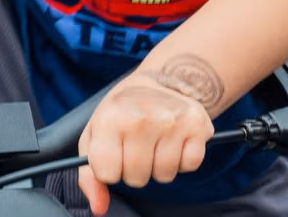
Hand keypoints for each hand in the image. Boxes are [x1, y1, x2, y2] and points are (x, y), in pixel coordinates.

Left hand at [77, 72, 215, 214]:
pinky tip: (174, 141)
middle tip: (136, 146)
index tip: (114, 154)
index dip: (109, 170)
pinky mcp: (198, 125)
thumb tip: (98, 207)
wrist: (158, 82)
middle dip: (135, 170)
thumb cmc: (121, 113)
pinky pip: (189, 166)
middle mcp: (142, 119)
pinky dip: (182, 160)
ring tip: (155, 142)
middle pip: (136, 179)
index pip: (107, 174)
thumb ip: (89, 174)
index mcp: (110, 119)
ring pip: (164, 176)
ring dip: (159, 166)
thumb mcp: (94, 135)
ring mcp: (172, 121)